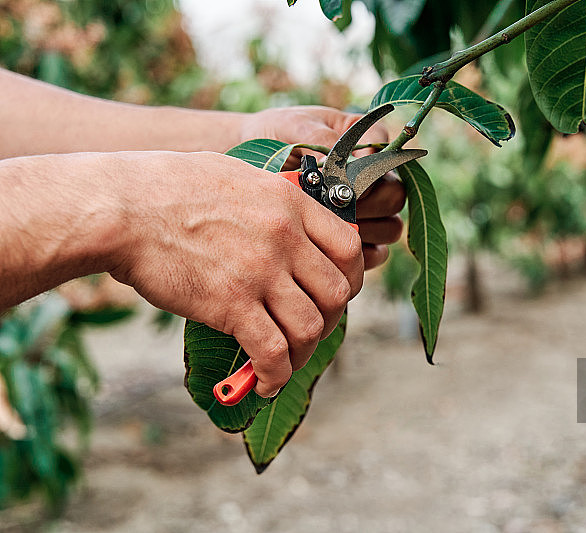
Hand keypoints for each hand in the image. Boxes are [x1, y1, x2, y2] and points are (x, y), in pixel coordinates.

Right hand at [109, 151, 362, 396]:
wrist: (124, 208)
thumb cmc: (172, 189)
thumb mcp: (240, 178)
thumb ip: (275, 204)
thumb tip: (293, 231)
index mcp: (292, 204)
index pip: (350, 249)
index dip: (350, 279)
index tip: (335, 294)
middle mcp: (286, 238)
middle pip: (339, 294)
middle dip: (331, 321)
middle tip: (309, 331)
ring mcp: (261, 271)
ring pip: (312, 327)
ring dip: (304, 354)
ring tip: (285, 362)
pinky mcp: (231, 304)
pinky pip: (273, 352)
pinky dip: (276, 376)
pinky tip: (265, 383)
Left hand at [238, 106, 405, 268]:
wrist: (247, 159)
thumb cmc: (274, 137)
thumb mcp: (295, 127)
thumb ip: (323, 140)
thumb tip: (348, 163)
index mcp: (366, 143)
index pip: (389, 155)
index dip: (371, 167)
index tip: (341, 173)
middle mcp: (374, 178)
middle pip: (394, 196)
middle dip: (365, 202)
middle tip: (329, 202)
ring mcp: (369, 211)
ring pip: (391, 227)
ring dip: (363, 229)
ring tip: (325, 224)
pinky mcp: (356, 240)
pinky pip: (376, 254)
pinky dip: (358, 255)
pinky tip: (329, 247)